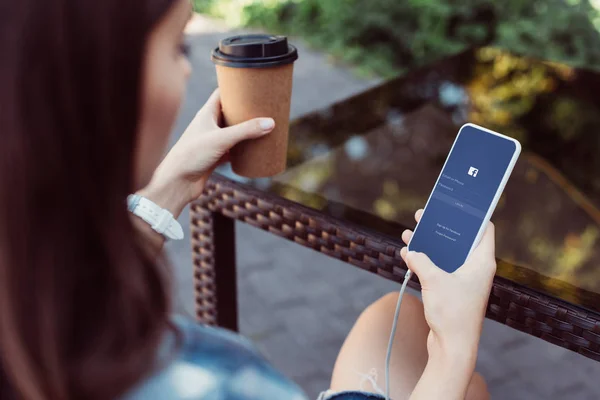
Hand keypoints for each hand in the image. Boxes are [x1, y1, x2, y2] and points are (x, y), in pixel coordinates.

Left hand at [144, 89, 274, 214]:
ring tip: (265, 125)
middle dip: (246, 110)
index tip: (253, 85)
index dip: (236, 88)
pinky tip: (256, 148)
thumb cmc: (192, 155)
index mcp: (207, 113)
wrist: (178, 182)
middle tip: (265, 107)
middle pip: (230, 112)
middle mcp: (209, 125)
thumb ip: (246, 130)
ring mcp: (213, 141)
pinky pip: (234, 149)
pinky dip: (244, 148)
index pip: (222, 94)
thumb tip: (271, 122)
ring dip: (246, 130)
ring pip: (233, 132)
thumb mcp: (222, 139)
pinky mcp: (216, 156)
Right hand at [400, 209, 495, 361]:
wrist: (452, 347)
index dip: (473, 216)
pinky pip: (438, 269)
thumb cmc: (452, 313)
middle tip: (425, 215)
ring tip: (410, 233)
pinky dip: (425, 261)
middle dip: (441, 227)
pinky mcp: (452, 291)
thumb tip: (413, 251)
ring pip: (446, 254)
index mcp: (481, 262)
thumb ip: (422, 260)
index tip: (458, 204)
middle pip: (459, 239)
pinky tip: (408, 255)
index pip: (484, 229)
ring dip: (429, 244)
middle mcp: (475, 269)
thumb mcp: (433, 280)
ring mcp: (463, 281)